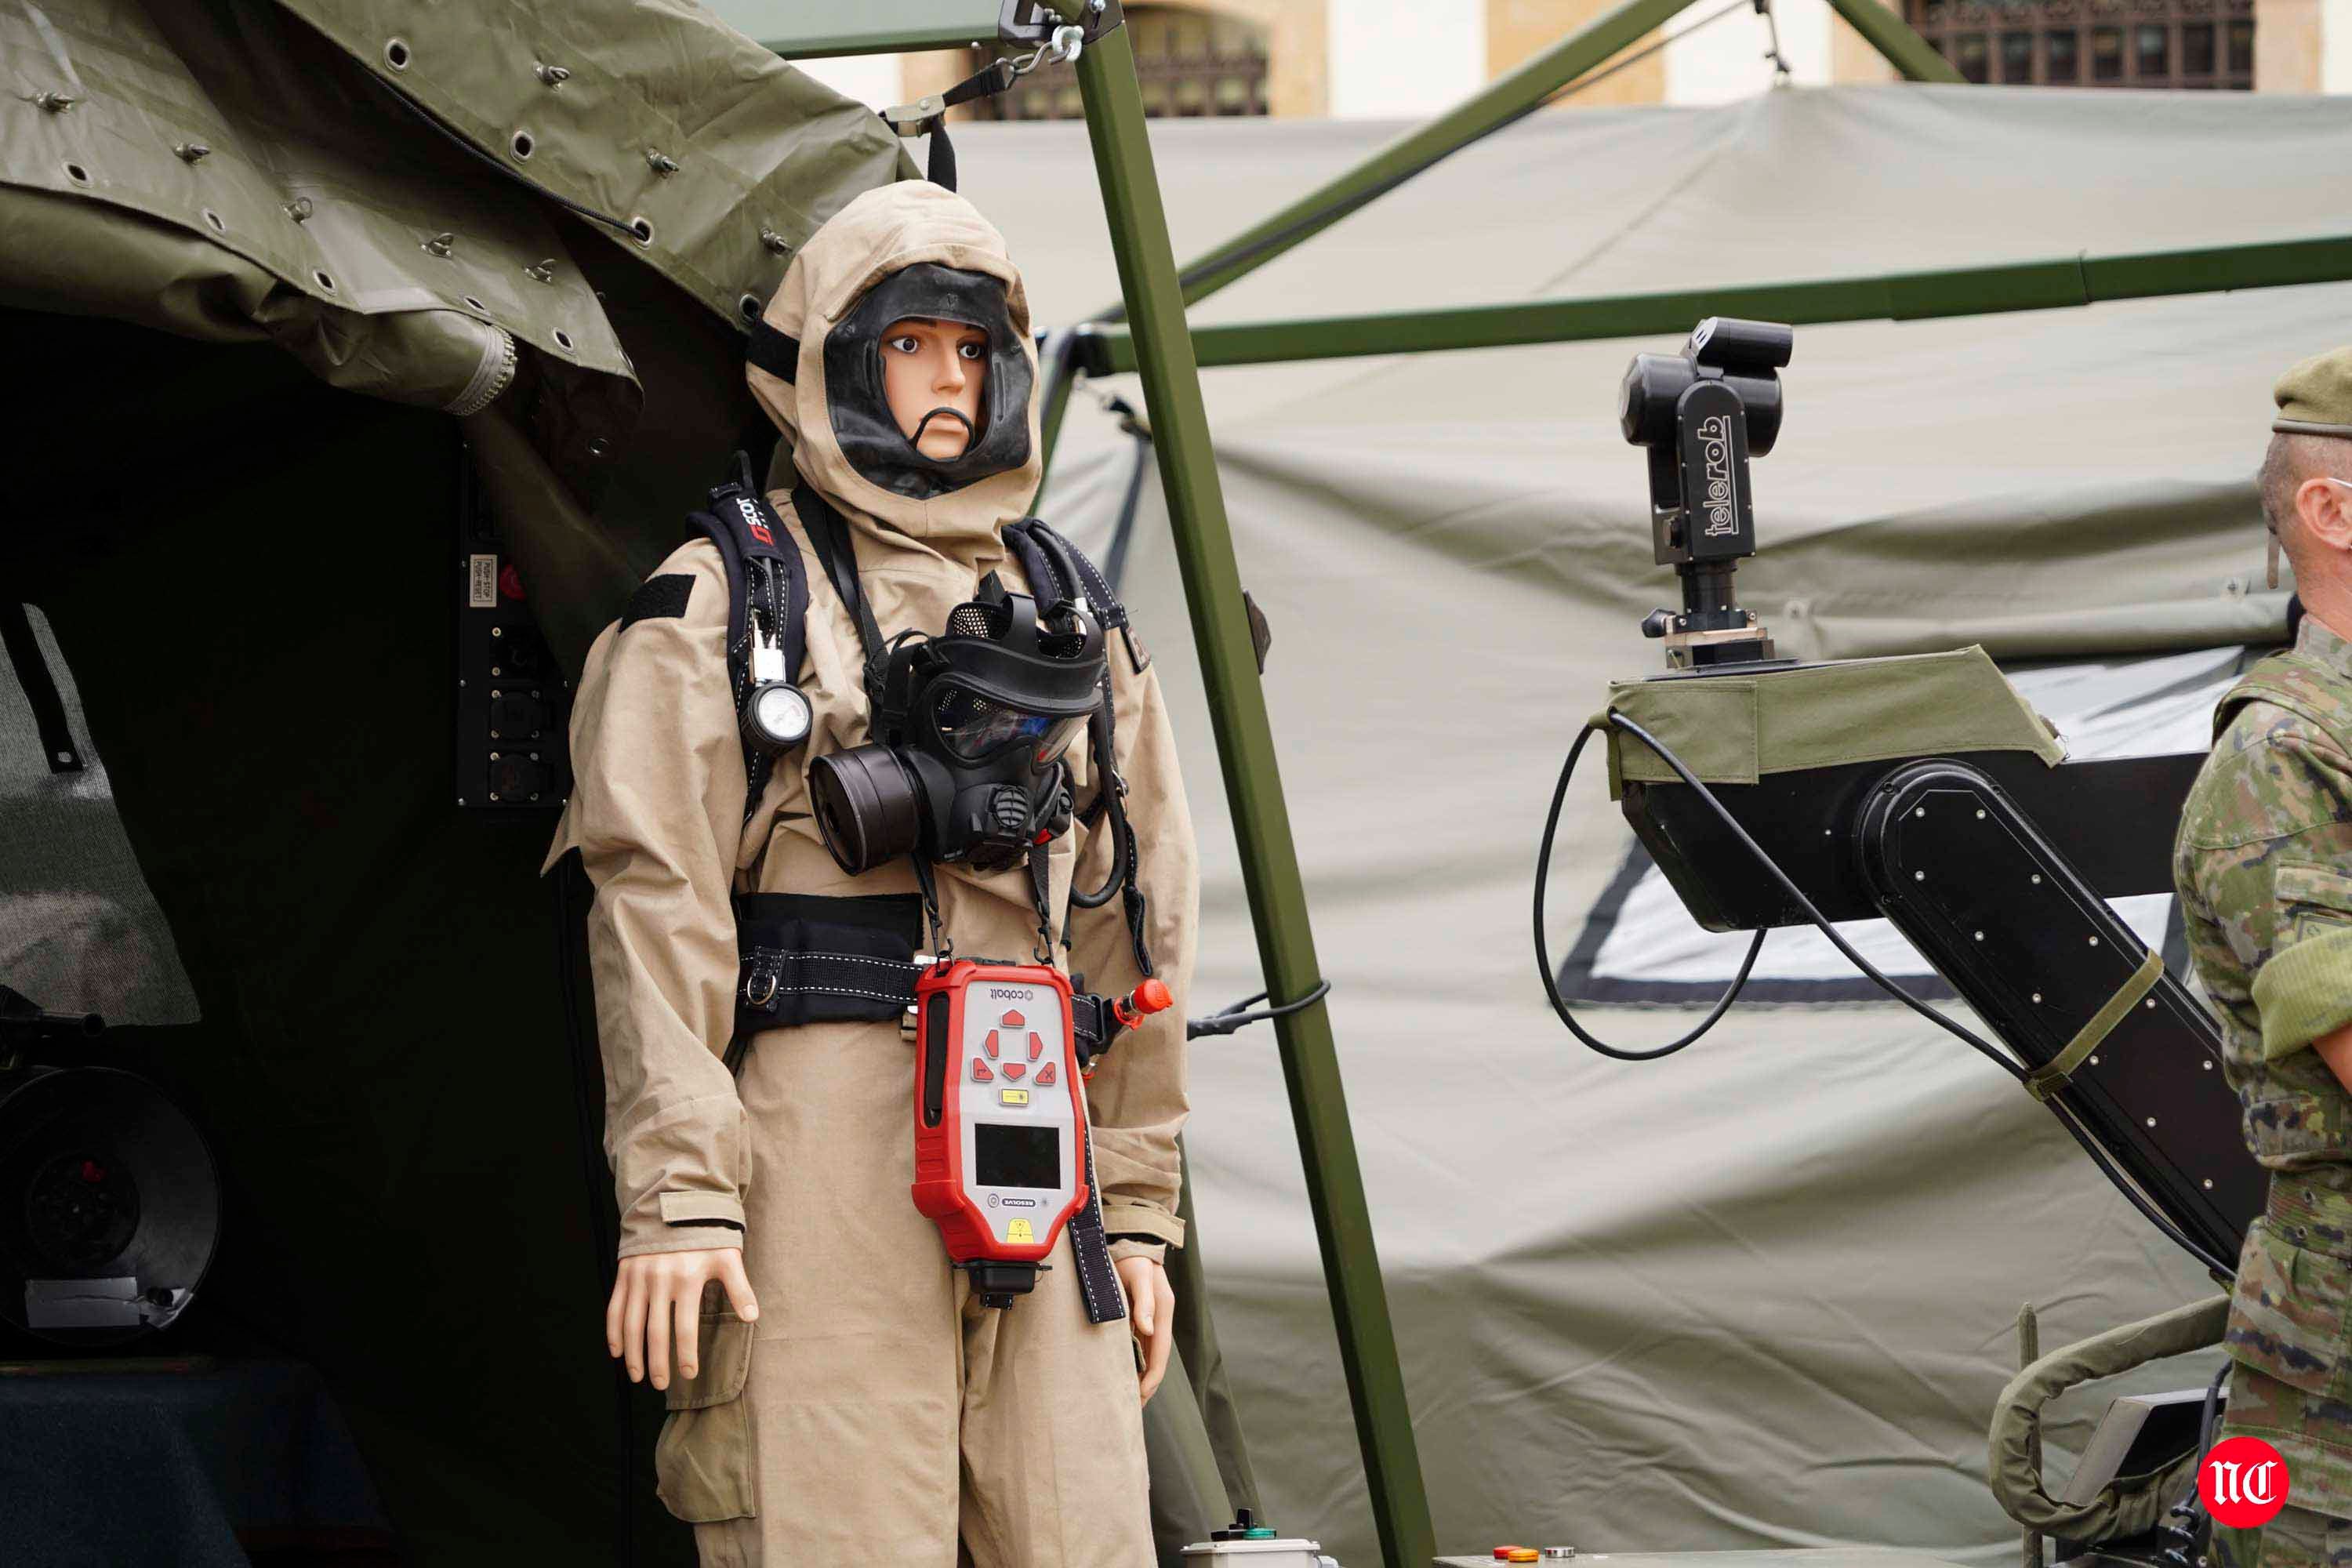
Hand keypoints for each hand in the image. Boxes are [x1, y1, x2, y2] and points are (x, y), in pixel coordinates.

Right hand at [606, 1245, 758, 1391]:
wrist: (675, 1205)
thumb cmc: (706, 1236)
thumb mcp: (727, 1257)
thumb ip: (740, 1288)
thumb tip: (753, 1318)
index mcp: (687, 1278)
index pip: (685, 1326)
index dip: (686, 1354)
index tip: (689, 1375)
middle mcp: (660, 1279)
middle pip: (656, 1330)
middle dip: (658, 1361)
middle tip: (661, 1384)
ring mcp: (639, 1277)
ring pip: (631, 1323)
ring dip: (633, 1353)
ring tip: (638, 1376)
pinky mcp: (625, 1274)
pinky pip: (615, 1308)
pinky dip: (614, 1332)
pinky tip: (617, 1352)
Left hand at [1115, 1255, 1174, 1403]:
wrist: (1132, 1238)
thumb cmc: (1134, 1256)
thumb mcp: (1139, 1277)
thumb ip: (1145, 1302)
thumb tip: (1146, 1329)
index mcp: (1163, 1312)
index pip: (1160, 1353)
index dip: (1152, 1377)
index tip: (1141, 1397)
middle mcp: (1159, 1317)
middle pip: (1156, 1358)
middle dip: (1147, 1383)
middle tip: (1134, 1406)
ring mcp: (1150, 1316)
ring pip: (1148, 1352)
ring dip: (1140, 1373)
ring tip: (1128, 1394)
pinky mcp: (1140, 1313)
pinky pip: (1139, 1343)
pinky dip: (1134, 1359)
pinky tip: (1123, 1369)